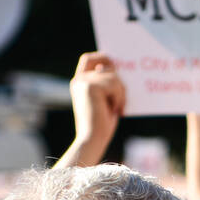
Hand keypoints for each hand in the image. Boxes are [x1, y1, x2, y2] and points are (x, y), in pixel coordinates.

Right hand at [60, 52, 125, 167]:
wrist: (92, 141)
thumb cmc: (101, 125)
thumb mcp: (106, 100)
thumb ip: (108, 84)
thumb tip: (117, 69)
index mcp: (79, 83)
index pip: (88, 59)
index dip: (102, 57)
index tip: (114, 66)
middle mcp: (78, 80)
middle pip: (105, 64)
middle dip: (118, 78)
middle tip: (121, 97)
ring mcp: (83, 82)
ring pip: (113, 76)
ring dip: (121, 93)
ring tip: (117, 109)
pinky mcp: (90, 87)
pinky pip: (114, 85)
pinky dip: (119, 98)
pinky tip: (115, 110)